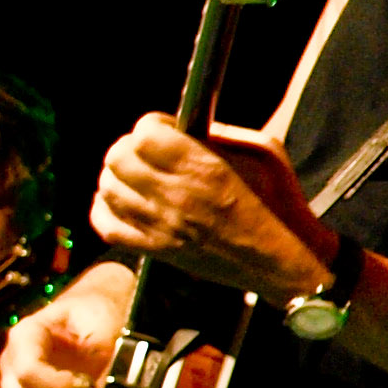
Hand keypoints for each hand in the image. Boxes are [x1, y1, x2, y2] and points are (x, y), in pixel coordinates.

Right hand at [1, 290, 122, 387]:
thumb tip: (101, 380)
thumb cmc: (92, 310)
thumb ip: (98, 347)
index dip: (53, 384)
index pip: (25, 371)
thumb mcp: (99, 319)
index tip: (82, 383)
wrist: (95, 309)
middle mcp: (15, 362)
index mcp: (24, 337)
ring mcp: (23, 384)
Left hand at [92, 116, 329, 298]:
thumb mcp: (266, 152)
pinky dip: (106, 209)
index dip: (152, 125)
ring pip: (108, 188)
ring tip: (138, 177)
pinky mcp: (156, 251)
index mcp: (204, 168)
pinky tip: (124, 202)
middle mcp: (176, 196)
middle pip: (118, 158)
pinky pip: (106, 225)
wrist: (281, 262)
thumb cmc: (280, 203)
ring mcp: (161, 227)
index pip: (145, 134)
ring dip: (118, 176)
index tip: (166, 129)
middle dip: (130, 148)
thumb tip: (186, 126)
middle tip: (148, 152)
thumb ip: (222, 133)